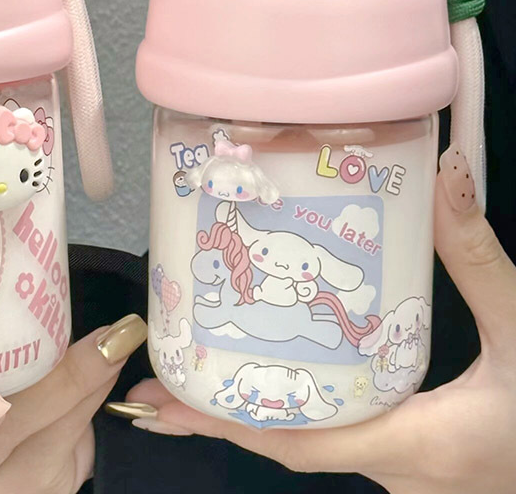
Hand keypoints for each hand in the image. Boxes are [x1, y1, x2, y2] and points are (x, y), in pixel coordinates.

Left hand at [116, 144, 515, 493]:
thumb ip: (479, 259)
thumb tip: (446, 178)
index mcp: (417, 443)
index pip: (301, 441)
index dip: (232, 422)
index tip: (174, 398)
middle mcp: (401, 471)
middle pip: (290, 446)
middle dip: (221, 419)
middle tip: (164, 384)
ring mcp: (408, 473)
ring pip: (313, 445)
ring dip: (255, 416)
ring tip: (204, 375)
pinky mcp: (418, 460)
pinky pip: (342, 439)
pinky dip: (299, 415)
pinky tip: (283, 381)